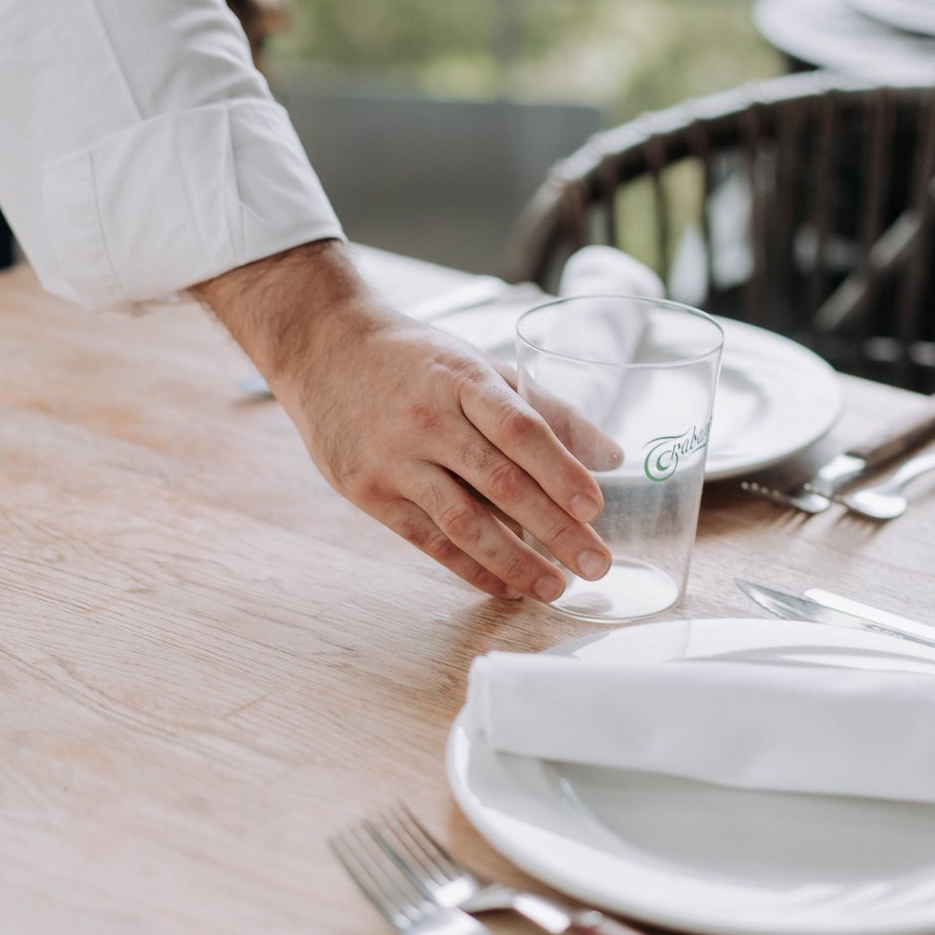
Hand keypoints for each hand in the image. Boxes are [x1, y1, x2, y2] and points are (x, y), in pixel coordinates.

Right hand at [195, 241, 612, 600]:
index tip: (596, 508)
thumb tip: (611, 456)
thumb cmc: (416, 360)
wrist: (322, 347)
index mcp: (461, 380)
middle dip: (554, 529)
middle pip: (500, 483)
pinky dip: (470, 568)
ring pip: (463, 522)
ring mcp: (393, 459)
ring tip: (554, 587)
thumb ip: (547, 410)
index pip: (520, 429)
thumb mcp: (480, 366)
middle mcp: (426, 420)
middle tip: (596, 563)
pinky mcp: (367, 491)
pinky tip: (505, 585)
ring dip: (515, 561)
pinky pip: (428, 540)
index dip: (560, 471)